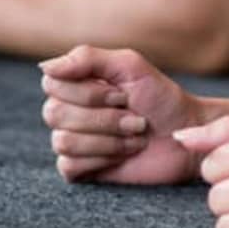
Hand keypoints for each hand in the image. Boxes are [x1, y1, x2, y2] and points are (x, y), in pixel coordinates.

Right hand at [39, 45, 206, 184]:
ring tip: (134, 136)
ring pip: (62, 141)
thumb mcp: (129, 66)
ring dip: (107, 139)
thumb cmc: (160, 97)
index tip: (122, 94)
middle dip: (102, 118)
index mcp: (75, 83)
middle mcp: (67, 110)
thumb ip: (87, 58)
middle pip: (53, 113)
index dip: (88, 92)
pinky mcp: (80, 169)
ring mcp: (72, 140)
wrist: (184, 135)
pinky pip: (69, 165)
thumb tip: (44, 67)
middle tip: (134, 118)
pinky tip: (123, 154)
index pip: (51, 83)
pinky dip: (102, 158)